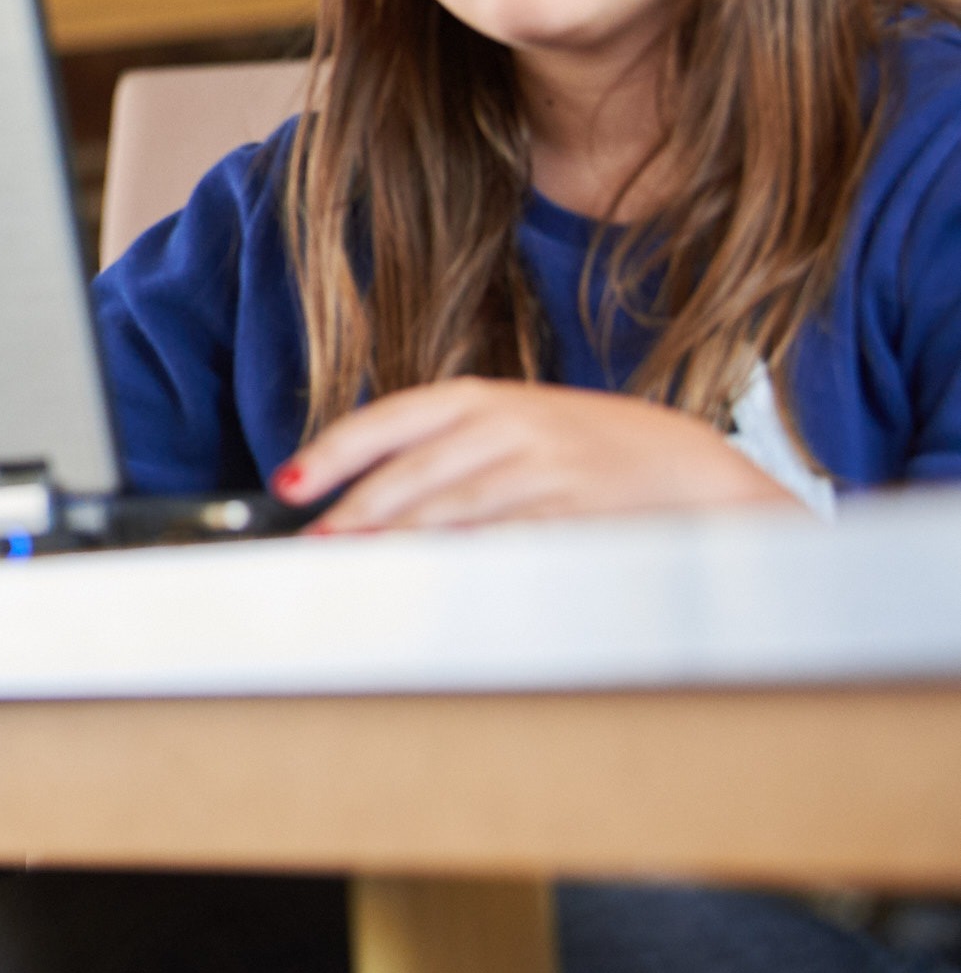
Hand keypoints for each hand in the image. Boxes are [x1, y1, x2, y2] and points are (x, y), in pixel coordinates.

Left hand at [275, 377, 803, 532]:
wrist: (684, 466)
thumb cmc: (581, 448)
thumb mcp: (507, 425)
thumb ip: (439, 451)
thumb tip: (357, 497)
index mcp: (477, 398)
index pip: (387, 422)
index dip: (333, 454)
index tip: (287, 485)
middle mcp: (506, 425)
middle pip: (411, 474)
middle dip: (354, 514)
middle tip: (312, 545)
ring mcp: (543, 466)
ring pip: (450, 509)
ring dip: (396, 542)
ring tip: (353, 567)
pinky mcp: (574, 509)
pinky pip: (505, 537)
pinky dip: (462, 557)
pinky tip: (429, 575)